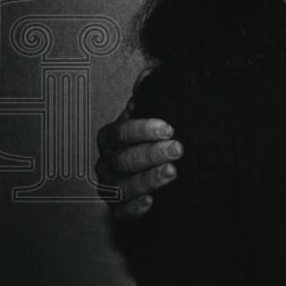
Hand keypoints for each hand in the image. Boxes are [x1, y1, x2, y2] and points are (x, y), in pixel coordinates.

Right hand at [95, 91, 183, 220]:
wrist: (165, 159)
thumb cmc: (159, 132)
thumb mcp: (158, 106)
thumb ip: (154, 89)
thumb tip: (151, 72)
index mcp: (112, 136)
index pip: (119, 132)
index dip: (141, 129)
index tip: (168, 128)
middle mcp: (108, 161)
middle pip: (122, 159)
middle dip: (150, 154)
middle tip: (177, 149)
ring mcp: (111, 186)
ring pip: (120, 187)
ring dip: (146, 180)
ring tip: (172, 172)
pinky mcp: (120, 208)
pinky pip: (120, 213)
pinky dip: (133, 208)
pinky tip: (151, 202)